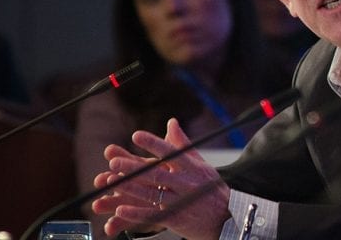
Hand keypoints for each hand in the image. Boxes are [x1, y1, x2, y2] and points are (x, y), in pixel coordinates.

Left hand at [91, 119, 230, 239]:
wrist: (229, 218)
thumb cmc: (212, 189)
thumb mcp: (201, 164)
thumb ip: (183, 144)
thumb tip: (171, 122)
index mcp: (192, 168)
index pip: (170, 152)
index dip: (153, 144)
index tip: (136, 136)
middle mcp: (187, 183)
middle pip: (156, 173)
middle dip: (134, 167)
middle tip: (114, 162)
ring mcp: (181, 201)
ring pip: (152, 193)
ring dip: (130, 188)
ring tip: (111, 182)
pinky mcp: (177, 218)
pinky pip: (153, 215)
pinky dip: (136, 213)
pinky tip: (121, 210)